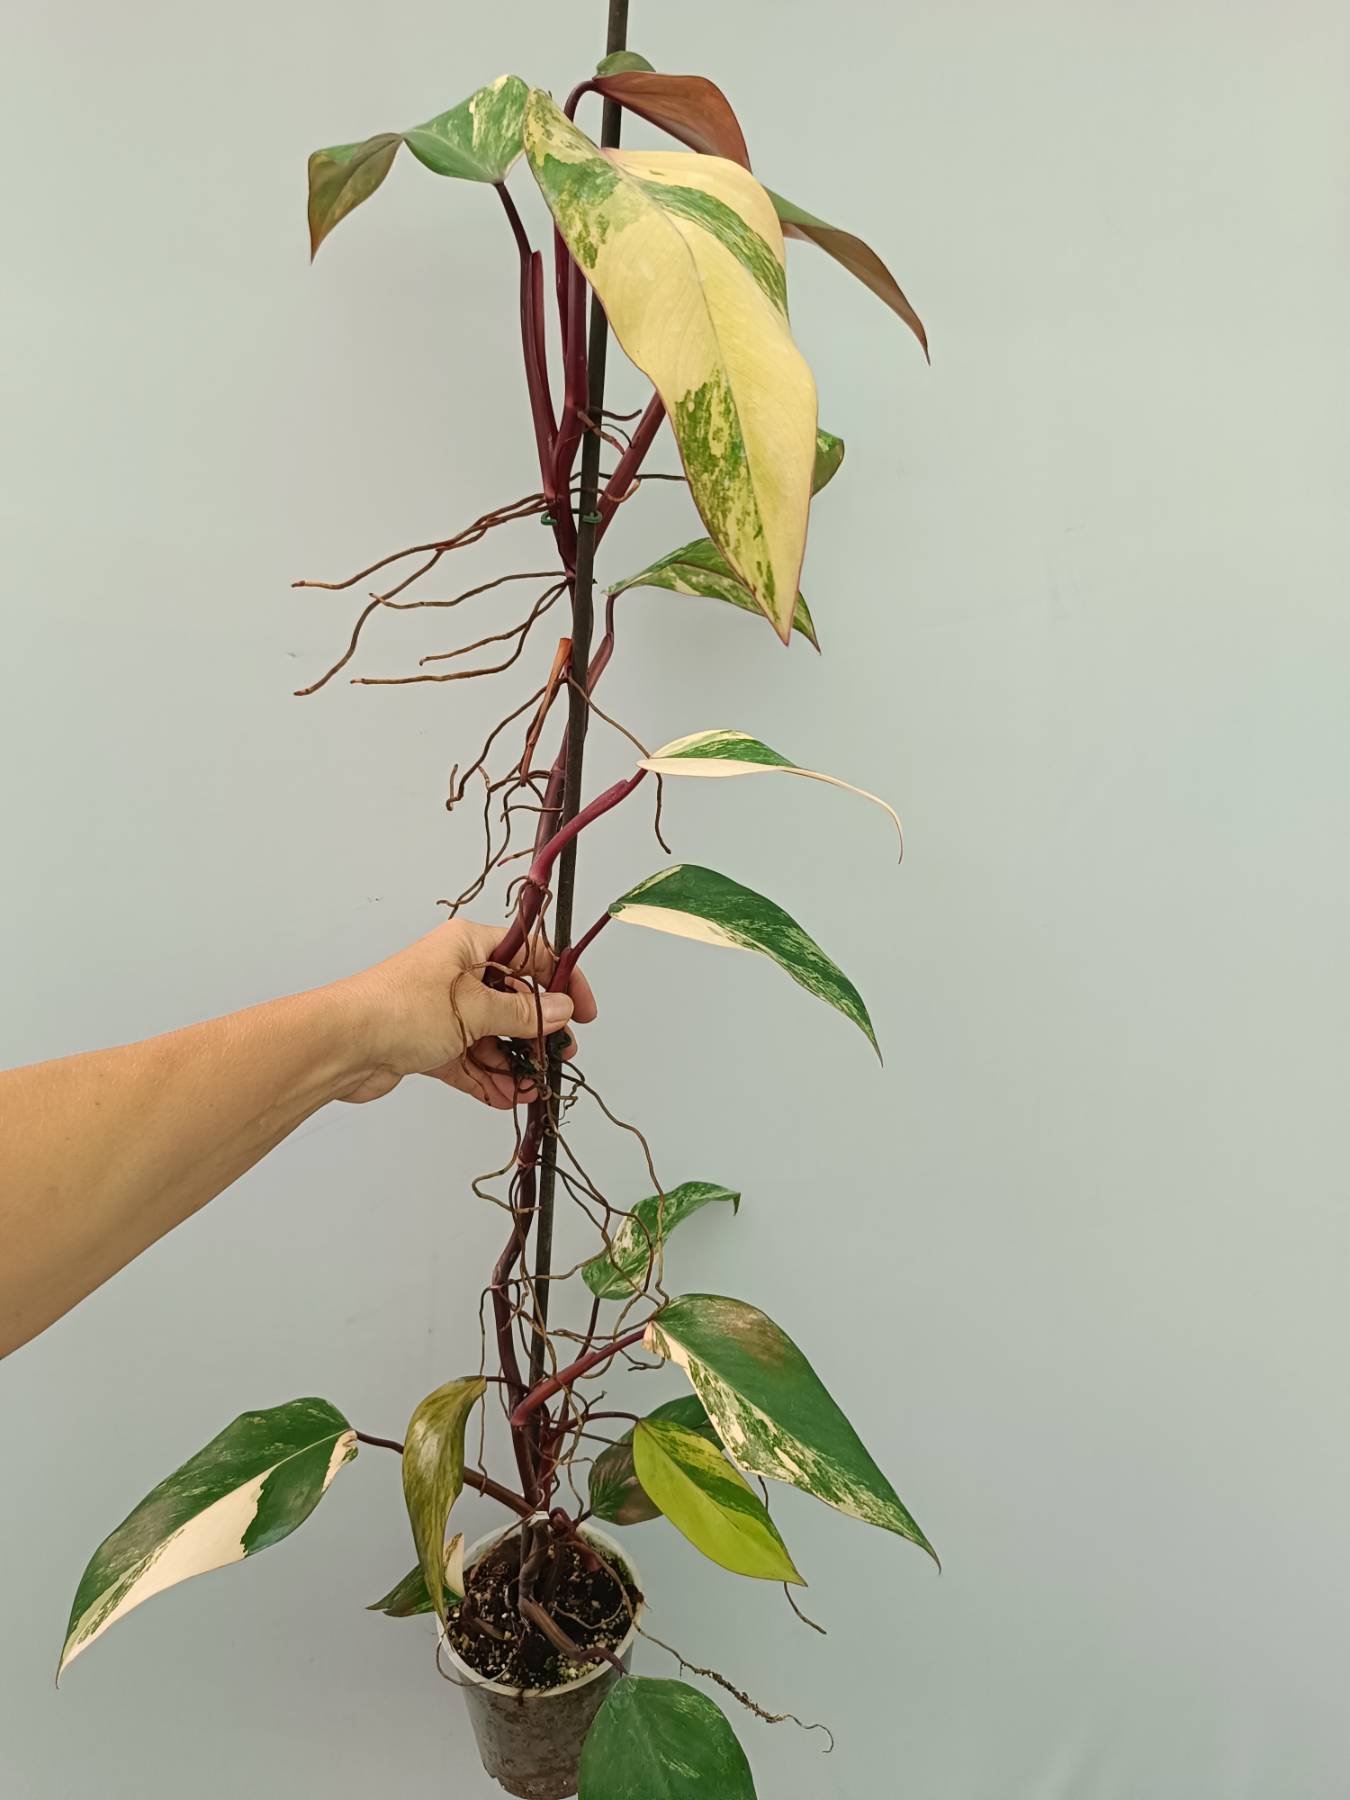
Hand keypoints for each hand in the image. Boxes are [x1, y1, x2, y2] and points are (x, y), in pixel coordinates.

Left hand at [331, 919, 597, 1107]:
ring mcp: (442, 1010)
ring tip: (530, 1090)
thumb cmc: (401, 1009)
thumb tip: (560, 1011)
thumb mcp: (473, 1008)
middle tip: (558, 1057)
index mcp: (469, 946)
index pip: (530, 954)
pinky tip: (505, 1098)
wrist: (341, 1046)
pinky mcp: (427, 1043)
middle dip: (537, 1032)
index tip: (582, 1013)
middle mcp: (457, 973)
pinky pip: (468, 1059)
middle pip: (513, 999)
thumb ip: (522, 1013)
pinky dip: (486, 1077)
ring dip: (512, 1062)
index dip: (561, 981)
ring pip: (491, 1035)